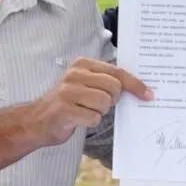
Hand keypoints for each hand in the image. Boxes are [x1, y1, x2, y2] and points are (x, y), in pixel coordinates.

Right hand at [31, 57, 152, 145]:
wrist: (36, 121)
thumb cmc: (68, 103)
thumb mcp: (86, 85)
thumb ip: (107, 82)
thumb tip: (139, 89)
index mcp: (82, 64)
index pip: (117, 72)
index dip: (135, 84)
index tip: (148, 94)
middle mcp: (74, 74)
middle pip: (114, 88)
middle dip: (112, 100)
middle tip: (98, 105)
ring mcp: (67, 91)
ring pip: (105, 103)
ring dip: (99, 112)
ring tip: (85, 110)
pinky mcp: (64, 110)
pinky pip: (94, 117)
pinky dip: (90, 121)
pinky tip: (78, 119)